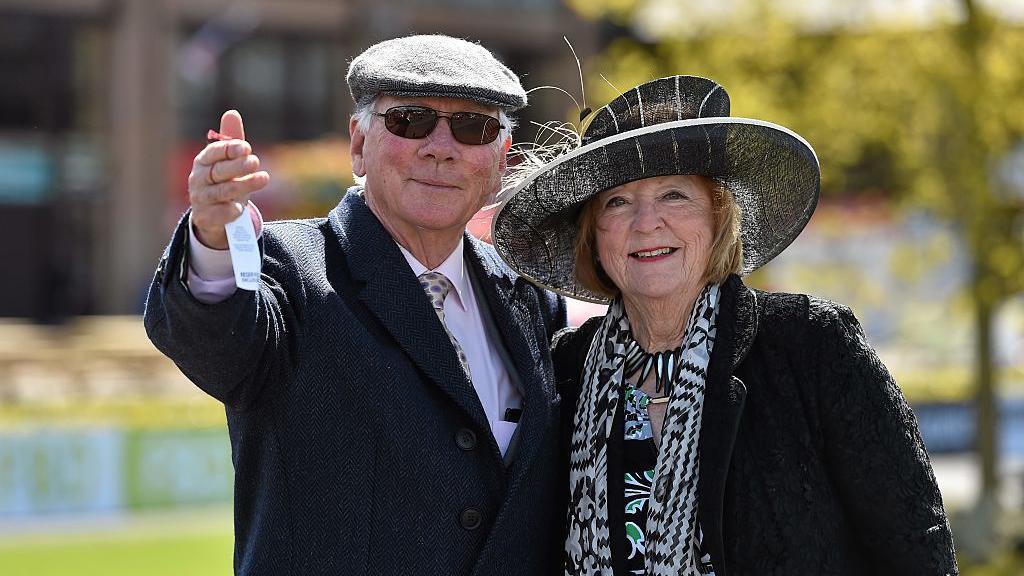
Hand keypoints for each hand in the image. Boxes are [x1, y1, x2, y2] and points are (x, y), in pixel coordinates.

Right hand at [188, 110, 269, 248]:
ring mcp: (201, 199)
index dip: (228, 149)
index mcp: (203, 162)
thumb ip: (231, 141)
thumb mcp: (228, 162)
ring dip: (242, 186)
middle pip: (218, 171)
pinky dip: (230, 210)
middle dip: (237, 166)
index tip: (246, 147)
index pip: (213, 153)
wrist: (214, 216)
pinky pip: (218, 214)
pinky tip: (240, 208)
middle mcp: (199, 179)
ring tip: (263, 178)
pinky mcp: (206, 218)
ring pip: (221, 192)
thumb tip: (232, 113)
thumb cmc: (223, 182)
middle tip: (255, 161)